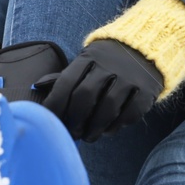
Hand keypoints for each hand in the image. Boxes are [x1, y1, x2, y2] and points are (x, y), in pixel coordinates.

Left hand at [42, 39, 163, 142]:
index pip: (66, 82)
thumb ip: (64, 76)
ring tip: (88, 137)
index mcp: (89, 57)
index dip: (55, 104)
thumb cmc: (106, 62)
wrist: (147, 48)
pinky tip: (108, 130)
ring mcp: (130, 76)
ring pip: (108, 106)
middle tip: (72, 134)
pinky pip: (130, 112)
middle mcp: (109, 64)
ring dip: (95, 127)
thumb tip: (36, 86)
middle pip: (85, 96)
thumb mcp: (86, 62)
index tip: (50, 122)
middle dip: (75, 119)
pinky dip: (117, 125)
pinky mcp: (147, 89)